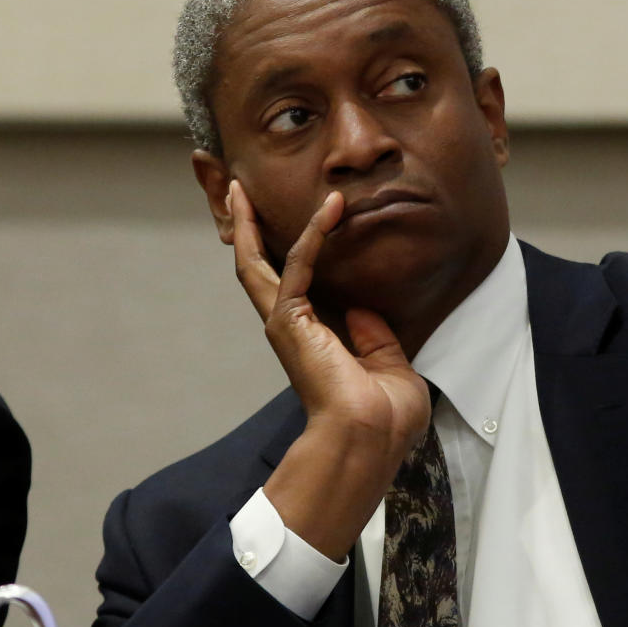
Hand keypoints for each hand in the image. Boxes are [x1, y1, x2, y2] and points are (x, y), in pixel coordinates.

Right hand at [228, 179, 430, 558]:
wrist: (370, 438)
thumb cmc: (386, 417)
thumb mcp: (391, 366)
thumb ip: (376, 335)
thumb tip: (365, 308)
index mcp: (315, 342)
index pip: (296, 288)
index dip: (295, 254)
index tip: (307, 228)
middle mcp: (292, 330)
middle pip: (258, 270)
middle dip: (246, 232)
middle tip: (236, 195)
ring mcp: (285, 325)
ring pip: (256, 264)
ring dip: (250, 224)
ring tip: (242, 188)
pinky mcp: (291, 321)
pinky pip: (300, 266)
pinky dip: (315, 234)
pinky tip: (332, 208)